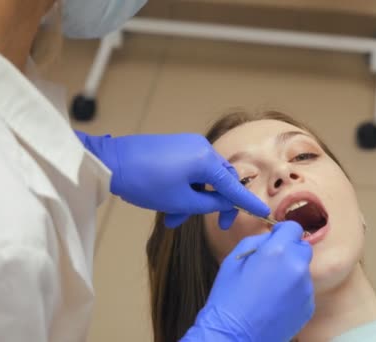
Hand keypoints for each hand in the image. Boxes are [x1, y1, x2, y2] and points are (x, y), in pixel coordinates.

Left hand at [75, 131, 268, 227]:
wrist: (111, 161)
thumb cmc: (144, 183)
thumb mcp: (180, 201)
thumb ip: (209, 205)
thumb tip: (225, 204)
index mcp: (205, 160)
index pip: (234, 186)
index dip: (247, 202)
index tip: (264, 212)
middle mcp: (202, 148)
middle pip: (221, 180)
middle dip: (212, 205)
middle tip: (207, 224)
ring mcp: (189, 145)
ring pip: (204, 178)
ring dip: (195, 199)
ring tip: (173, 217)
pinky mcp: (177, 146)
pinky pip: (192, 170)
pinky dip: (187, 188)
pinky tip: (170, 203)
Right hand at [182, 221, 314, 341]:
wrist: (233, 336)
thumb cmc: (229, 297)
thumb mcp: (234, 259)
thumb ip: (258, 241)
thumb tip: (272, 236)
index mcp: (278, 251)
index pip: (294, 227)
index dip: (283, 230)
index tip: (276, 236)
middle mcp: (297, 267)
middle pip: (302, 247)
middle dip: (289, 250)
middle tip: (271, 263)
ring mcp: (305, 289)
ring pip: (303, 269)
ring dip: (290, 271)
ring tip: (269, 287)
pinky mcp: (308, 306)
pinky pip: (303, 290)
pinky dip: (292, 291)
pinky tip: (274, 301)